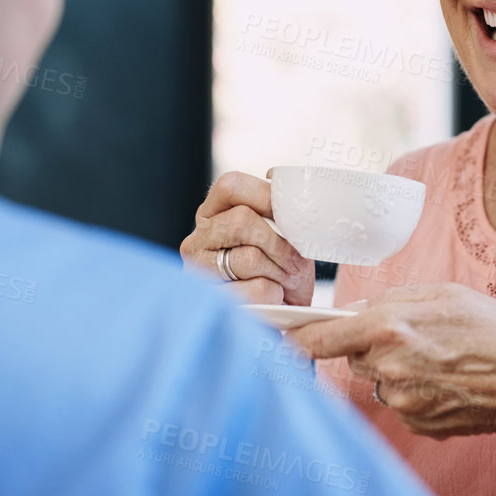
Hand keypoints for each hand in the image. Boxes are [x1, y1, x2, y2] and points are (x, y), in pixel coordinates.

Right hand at [180, 170, 313, 305]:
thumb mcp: (285, 235)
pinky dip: (275, 295)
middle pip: (241, 220)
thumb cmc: (283, 272)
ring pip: (249, 258)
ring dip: (281, 272)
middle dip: (279, 243)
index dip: (267, 197)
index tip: (294, 217)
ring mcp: (198, 272)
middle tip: (296, 262)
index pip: (230, 186)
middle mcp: (198, 240)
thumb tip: (273, 176)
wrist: (283, 319)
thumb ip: (278, 207)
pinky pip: (255, 289)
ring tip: (285, 283)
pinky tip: (272, 300)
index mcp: (214, 214)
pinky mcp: (212, 302)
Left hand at [287, 283, 495, 440]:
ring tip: (438, 360)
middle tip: (410, 337)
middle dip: (368, 347)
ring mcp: (401, 402)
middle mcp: (388, 369)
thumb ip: (391, 301)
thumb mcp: (442, 294)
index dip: (295, 341)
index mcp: (388, 328)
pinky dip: (414, 392)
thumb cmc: (492, 329)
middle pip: (351, 358)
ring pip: (377, 382)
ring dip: (394, 371)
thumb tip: (353, 312)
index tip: (280, 341)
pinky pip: (399, 403)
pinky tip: (445, 382)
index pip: (318, 340)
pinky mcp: (416, 424)